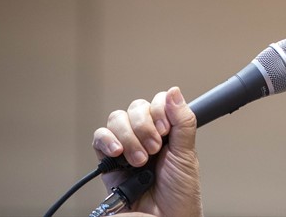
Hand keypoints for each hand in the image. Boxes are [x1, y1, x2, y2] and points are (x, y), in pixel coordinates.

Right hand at [92, 87, 202, 216]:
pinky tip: (118, 152)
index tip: (165, 130)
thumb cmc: (180, 193)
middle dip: (144, 126)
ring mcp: (127, 147)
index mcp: (167, 131)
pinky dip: (107, 140)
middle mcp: (146, 136)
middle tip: (154, 149)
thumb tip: (174, 92)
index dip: (159, 110)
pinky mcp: (108, 162)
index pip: (158, 102)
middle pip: (136, 108)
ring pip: (117, 120)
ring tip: (139, 160)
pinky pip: (99, 139)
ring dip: (128, 137)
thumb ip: (182, 122)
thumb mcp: (186, 154)